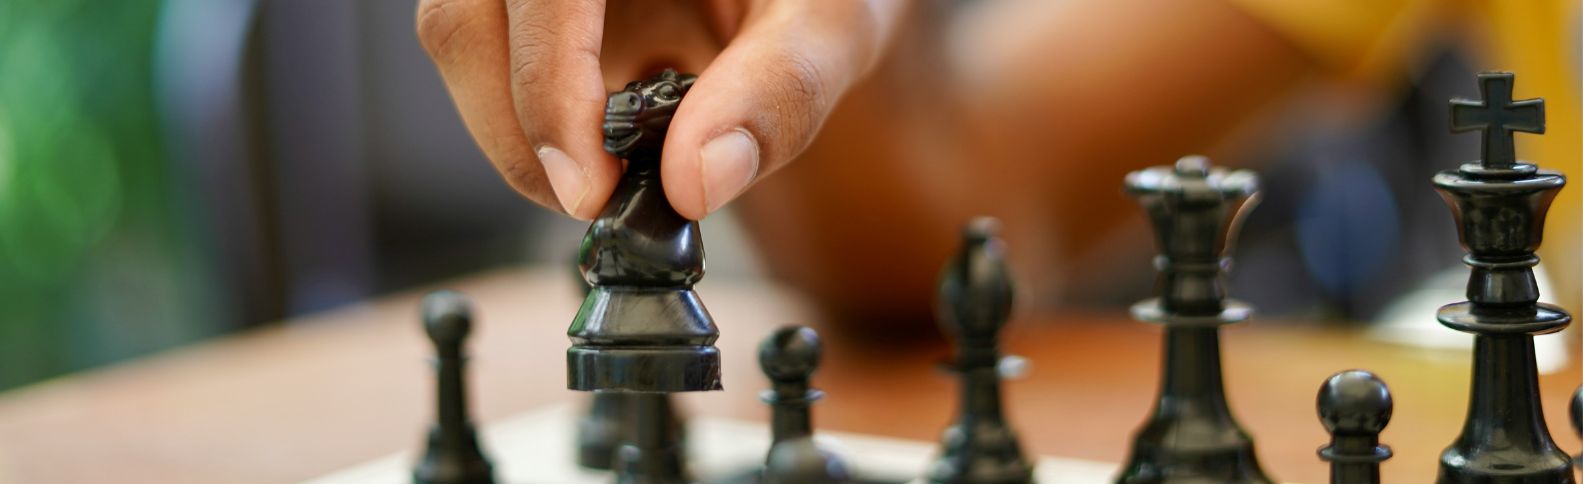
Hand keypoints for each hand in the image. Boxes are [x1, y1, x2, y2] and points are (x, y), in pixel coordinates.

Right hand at [416, 0, 906, 219]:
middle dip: (520, 131)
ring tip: (610, 174)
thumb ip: (781, 93)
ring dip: (519, 129)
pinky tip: (608, 134)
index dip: (548, 90)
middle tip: (592, 205)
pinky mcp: (531, 1)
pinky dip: (536, 115)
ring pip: (461, 36)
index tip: (588, 191)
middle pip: (468, 17)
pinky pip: (489, 53)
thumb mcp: (834, 27)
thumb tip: (695, 183)